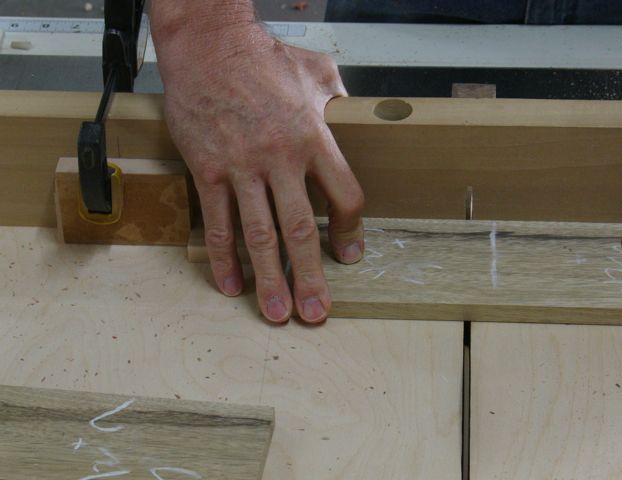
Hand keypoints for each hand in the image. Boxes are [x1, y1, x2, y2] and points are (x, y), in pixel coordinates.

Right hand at [151, 4, 363, 323]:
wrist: (207, 43)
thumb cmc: (262, 58)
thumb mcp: (316, 74)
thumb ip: (338, 106)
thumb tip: (351, 123)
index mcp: (313, 137)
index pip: (344, 196)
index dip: (349, 230)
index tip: (348, 255)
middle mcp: (280, 159)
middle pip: (301, 229)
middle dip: (310, 277)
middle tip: (316, 314)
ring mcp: (241, 167)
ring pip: (259, 235)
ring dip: (268, 279)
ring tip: (276, 313)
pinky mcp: (207, 170)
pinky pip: (217, 223)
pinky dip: (223, 258)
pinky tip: (230, 284)